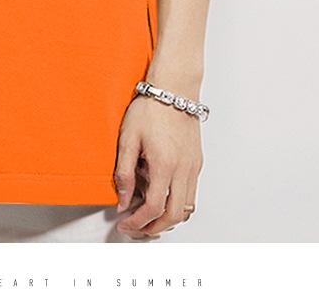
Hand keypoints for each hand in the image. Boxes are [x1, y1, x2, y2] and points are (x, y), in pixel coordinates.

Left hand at [113, 94, 202, 238]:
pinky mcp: (197, 163)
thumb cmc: (150, 108)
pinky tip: (161, 195)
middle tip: (136, 227)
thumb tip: (122, 200)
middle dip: (154, 227)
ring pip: (187, 208)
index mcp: (164, 165)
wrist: (173, 90)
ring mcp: (193, 167)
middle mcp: (183, 170)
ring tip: (148, 216)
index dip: (137, 221)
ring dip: (168, 218)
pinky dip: (177, 203)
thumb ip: (123, 172)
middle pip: (174, 215)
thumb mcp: (127, 138)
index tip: (125, 223)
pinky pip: (191, 193)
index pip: (153, 207)